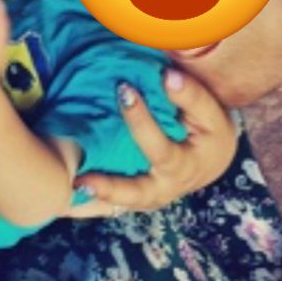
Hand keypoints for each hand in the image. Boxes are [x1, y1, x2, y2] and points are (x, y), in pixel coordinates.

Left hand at [65, 67, 237, 217]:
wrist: (213, 158)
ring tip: (71, 189)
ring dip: (96, 197)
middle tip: (82, 181)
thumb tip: (167, 77)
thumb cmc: (211, 131)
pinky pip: (114, 200)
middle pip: (137, 194)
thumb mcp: (212, 113)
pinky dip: (94, 198)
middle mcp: (166, 188)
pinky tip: (68, 192)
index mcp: (184, 166)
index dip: (142, 120)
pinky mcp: (137, 195)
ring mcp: (150, 196)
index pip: (159, 146)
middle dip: (110, 188)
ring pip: (122, 203)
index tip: (124, 90)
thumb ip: (191, 96)